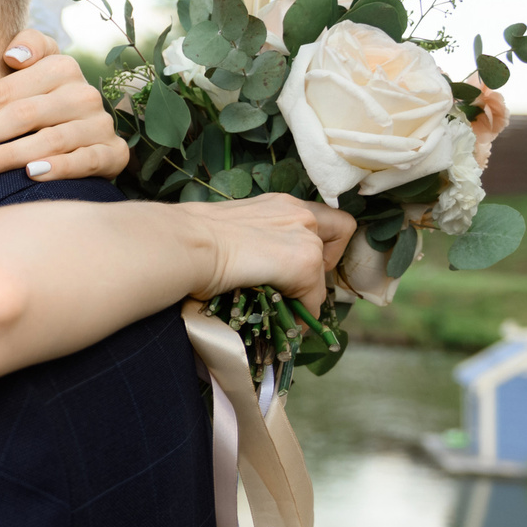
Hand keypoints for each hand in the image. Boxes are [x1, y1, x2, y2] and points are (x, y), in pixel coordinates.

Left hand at [0, 32, 128, 183]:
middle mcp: (82, 94)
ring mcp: (99, 125)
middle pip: (22, 115)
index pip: (4, 91)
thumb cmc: (43, 102)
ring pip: (49, 140)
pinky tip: (31, 176)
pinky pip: (85, 161)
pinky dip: (59, 168)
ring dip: (8, 156)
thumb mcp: (35, 69)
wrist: (90, 134)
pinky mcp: (113, 153)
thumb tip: (12, 56)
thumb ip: (28, 47)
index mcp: (60, 67)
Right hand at [184, 194, 351, 312]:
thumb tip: (238, 265)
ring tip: (283, 310)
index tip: (293, 263)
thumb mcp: (226, 231)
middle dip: (324, 261)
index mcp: (277, 203)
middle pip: (340, 230)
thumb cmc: (187, 238)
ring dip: (307, 293)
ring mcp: (306, 236)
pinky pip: (313, 300)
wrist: (185, 244)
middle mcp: (298, 212)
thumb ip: (247, 240)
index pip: (317, 216)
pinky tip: (277, 322)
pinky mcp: (305, 263)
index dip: (316, 239)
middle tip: (296, 282)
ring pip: (324, 273)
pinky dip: (299, 315)